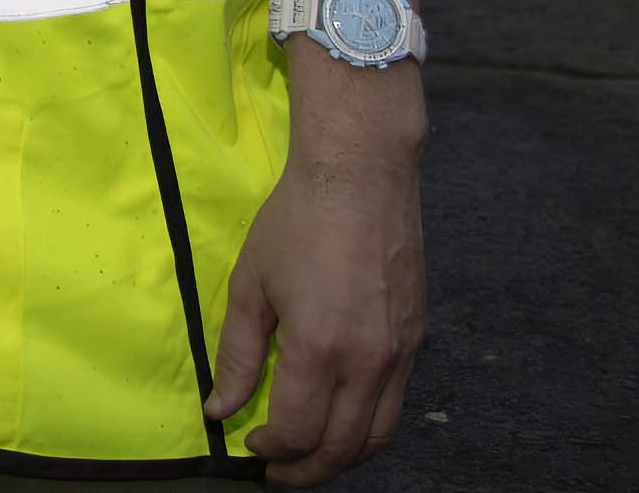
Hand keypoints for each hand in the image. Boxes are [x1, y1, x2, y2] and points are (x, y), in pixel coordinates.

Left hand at [206, 119, 425, 484]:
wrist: (361, 176)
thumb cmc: (296, 222)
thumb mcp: (251, 285)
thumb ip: (237, 354)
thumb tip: (220, 410)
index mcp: (320, 348)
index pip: (298, 431)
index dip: (271, 450)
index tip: (250, 444)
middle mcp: (369, 360)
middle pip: (343, 446)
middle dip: (308, 471)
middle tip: (280, 474)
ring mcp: (401, 353)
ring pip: (379, 434)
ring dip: (345, 457)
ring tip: (312, 459)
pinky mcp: (418, 340)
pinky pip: (397, 403)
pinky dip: (370, 426)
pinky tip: (344, 419)